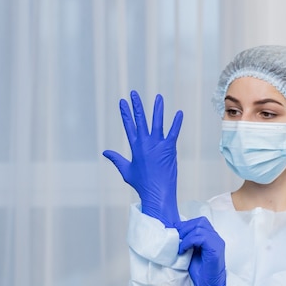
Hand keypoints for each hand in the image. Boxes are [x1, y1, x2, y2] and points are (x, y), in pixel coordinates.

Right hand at [103, 90, 182, 226]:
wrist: (157, 193)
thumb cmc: (142, 184)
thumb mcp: (126, 171)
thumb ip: (116, 159)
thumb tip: (105, 152)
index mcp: (135, 147)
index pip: (129, 126)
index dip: (125, 113)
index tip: (122, 102)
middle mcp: (145, 143)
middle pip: (140, 120)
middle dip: (136, 106)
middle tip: (134, 93)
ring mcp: (158, 145)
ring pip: (157, 122)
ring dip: (157, 109)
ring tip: (158, 97)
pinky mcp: (169, 148)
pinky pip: (174, 132)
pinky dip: (177, 122)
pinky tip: (179, 113)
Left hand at [175, 217, 225, 285]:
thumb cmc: (202, 275)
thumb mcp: (190, 255)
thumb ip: (187, 243)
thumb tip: (174, 235)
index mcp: (211, 238)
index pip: (199, 222)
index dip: (185, 226)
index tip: (174, 235)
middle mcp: (216, 238)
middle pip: (200, 221)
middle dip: (185, 228)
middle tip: (176, 240)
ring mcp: (217, 242)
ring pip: (200, 227)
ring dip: (186, 235)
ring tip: (180, 246)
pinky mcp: (216, 249)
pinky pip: (201, 237)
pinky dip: (189, 241)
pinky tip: (183, 250)